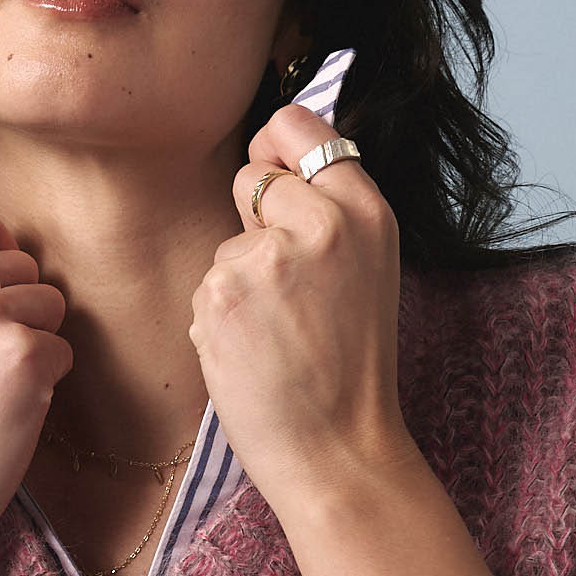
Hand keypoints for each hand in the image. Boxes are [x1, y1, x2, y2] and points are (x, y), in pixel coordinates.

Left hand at [187, 103, 407, 516]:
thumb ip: (331, 211)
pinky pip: (206, 286)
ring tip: (278, 335)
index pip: (296, 125)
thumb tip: (270, 163)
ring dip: (239, 284)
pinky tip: (254, 353)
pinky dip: (220, 319)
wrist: (339, 450)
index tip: (279, 184)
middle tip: (290, 289)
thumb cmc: (351, 367)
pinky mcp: (222, 294)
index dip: (276, 153)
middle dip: (255, 223)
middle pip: (251, 178)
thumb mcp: (369, 270)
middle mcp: (320, 223)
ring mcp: (266, 258)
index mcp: (366, 211)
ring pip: (226, 244)